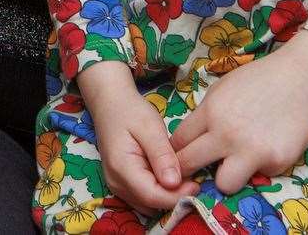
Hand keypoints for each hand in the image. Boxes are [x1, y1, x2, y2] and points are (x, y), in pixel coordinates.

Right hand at [78, 62, 195, 212]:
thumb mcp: (150, 127)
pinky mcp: (121, 185)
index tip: (197, 184)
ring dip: (166, 195)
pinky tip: (166, 175)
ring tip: (180, 174)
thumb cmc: (130, 111)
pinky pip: (143, 198)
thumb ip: (162, 156)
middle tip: (192, 178)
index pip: (153, 196)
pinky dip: (158, 192)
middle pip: (151, 203)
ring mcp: (116, 185)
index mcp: (122, 167)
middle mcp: (116, 182)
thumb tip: (174, 183)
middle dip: (174, 196)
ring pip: (148, 204)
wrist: (110, 103)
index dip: (177, 196)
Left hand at [173, 32, 307, 193]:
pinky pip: (258, 175)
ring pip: (223, 185)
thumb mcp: (221, 89)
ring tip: (234, 165)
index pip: (178, 141)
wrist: (301, 78)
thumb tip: (192, 139)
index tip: (177, 157)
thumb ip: (206, 115)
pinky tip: (268, 147)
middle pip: (189, 164)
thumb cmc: (259, 79)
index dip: (175, 151)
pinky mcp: (276, 163)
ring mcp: (252, 151)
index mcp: (210, 112)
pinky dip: (259, 167)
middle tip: (193, 172)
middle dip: (186, 170)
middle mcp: (227, 134)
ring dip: (226, 177)